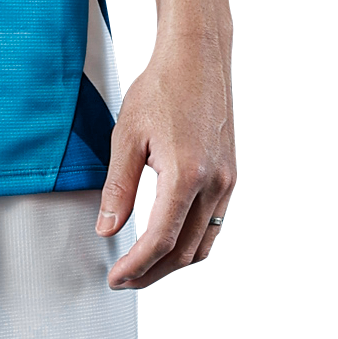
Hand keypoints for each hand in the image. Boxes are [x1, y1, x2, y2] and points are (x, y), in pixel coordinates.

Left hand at [95, 35, 235, 289]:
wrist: (197, 58)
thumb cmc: (163, 87)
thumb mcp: (127, 137)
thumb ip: (118, 188)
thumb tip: (107, 228)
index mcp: (186, 175)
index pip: (160, 240)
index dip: (135, 266)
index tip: (117, 278)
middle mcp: (214, 183)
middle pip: (184, 251)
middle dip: (152, 274)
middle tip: (125, 280)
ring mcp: (227, 181)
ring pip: (203, 243)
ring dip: (173, 263)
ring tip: (143, 267)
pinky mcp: (230, 176)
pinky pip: (214, 224)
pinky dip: (192, 242)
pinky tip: (170, 241)